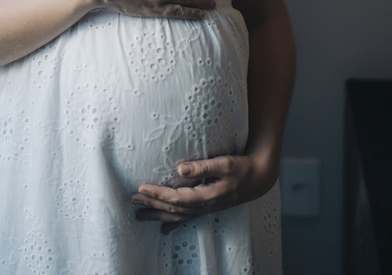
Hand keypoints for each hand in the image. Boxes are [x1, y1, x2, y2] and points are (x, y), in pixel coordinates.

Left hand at [130, 152, 277, 234]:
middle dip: (152, 204)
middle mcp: (205, 206)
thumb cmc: (242, 168)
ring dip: (157, 214)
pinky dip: (174, 224)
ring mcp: (206, 209)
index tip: (141, 188)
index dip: (158, 194)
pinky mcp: (207, 208)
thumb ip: (203, 167)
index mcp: (208, 196)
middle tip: (132, 199)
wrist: (259, 179)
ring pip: (177, 216)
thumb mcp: (225, 163)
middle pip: (174, 209)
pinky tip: (163, 229)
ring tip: (139, 215)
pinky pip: (187, 219)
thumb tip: (180, 168)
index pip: (177, 198)